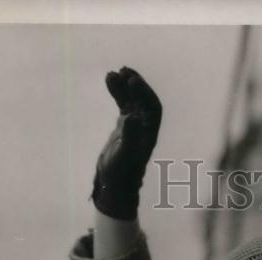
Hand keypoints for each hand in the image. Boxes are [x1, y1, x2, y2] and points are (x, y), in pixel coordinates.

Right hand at [91, 66, 162, 220]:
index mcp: (149, 135)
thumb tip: (132, 117)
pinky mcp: (124, 127)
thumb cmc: (119, 175)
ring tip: (112, 73)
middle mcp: (145, 129)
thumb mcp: (123, 156)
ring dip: (124, 86)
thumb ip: (129, 137)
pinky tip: (109, 80)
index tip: (132, 80)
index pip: (152, 108)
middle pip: (143, 101)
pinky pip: (123, 104)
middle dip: (135, 85)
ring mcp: (134, 127)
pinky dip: (118, 92)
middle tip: (124, 71)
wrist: (113, 186)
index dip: (144, 93)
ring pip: (132, 100)